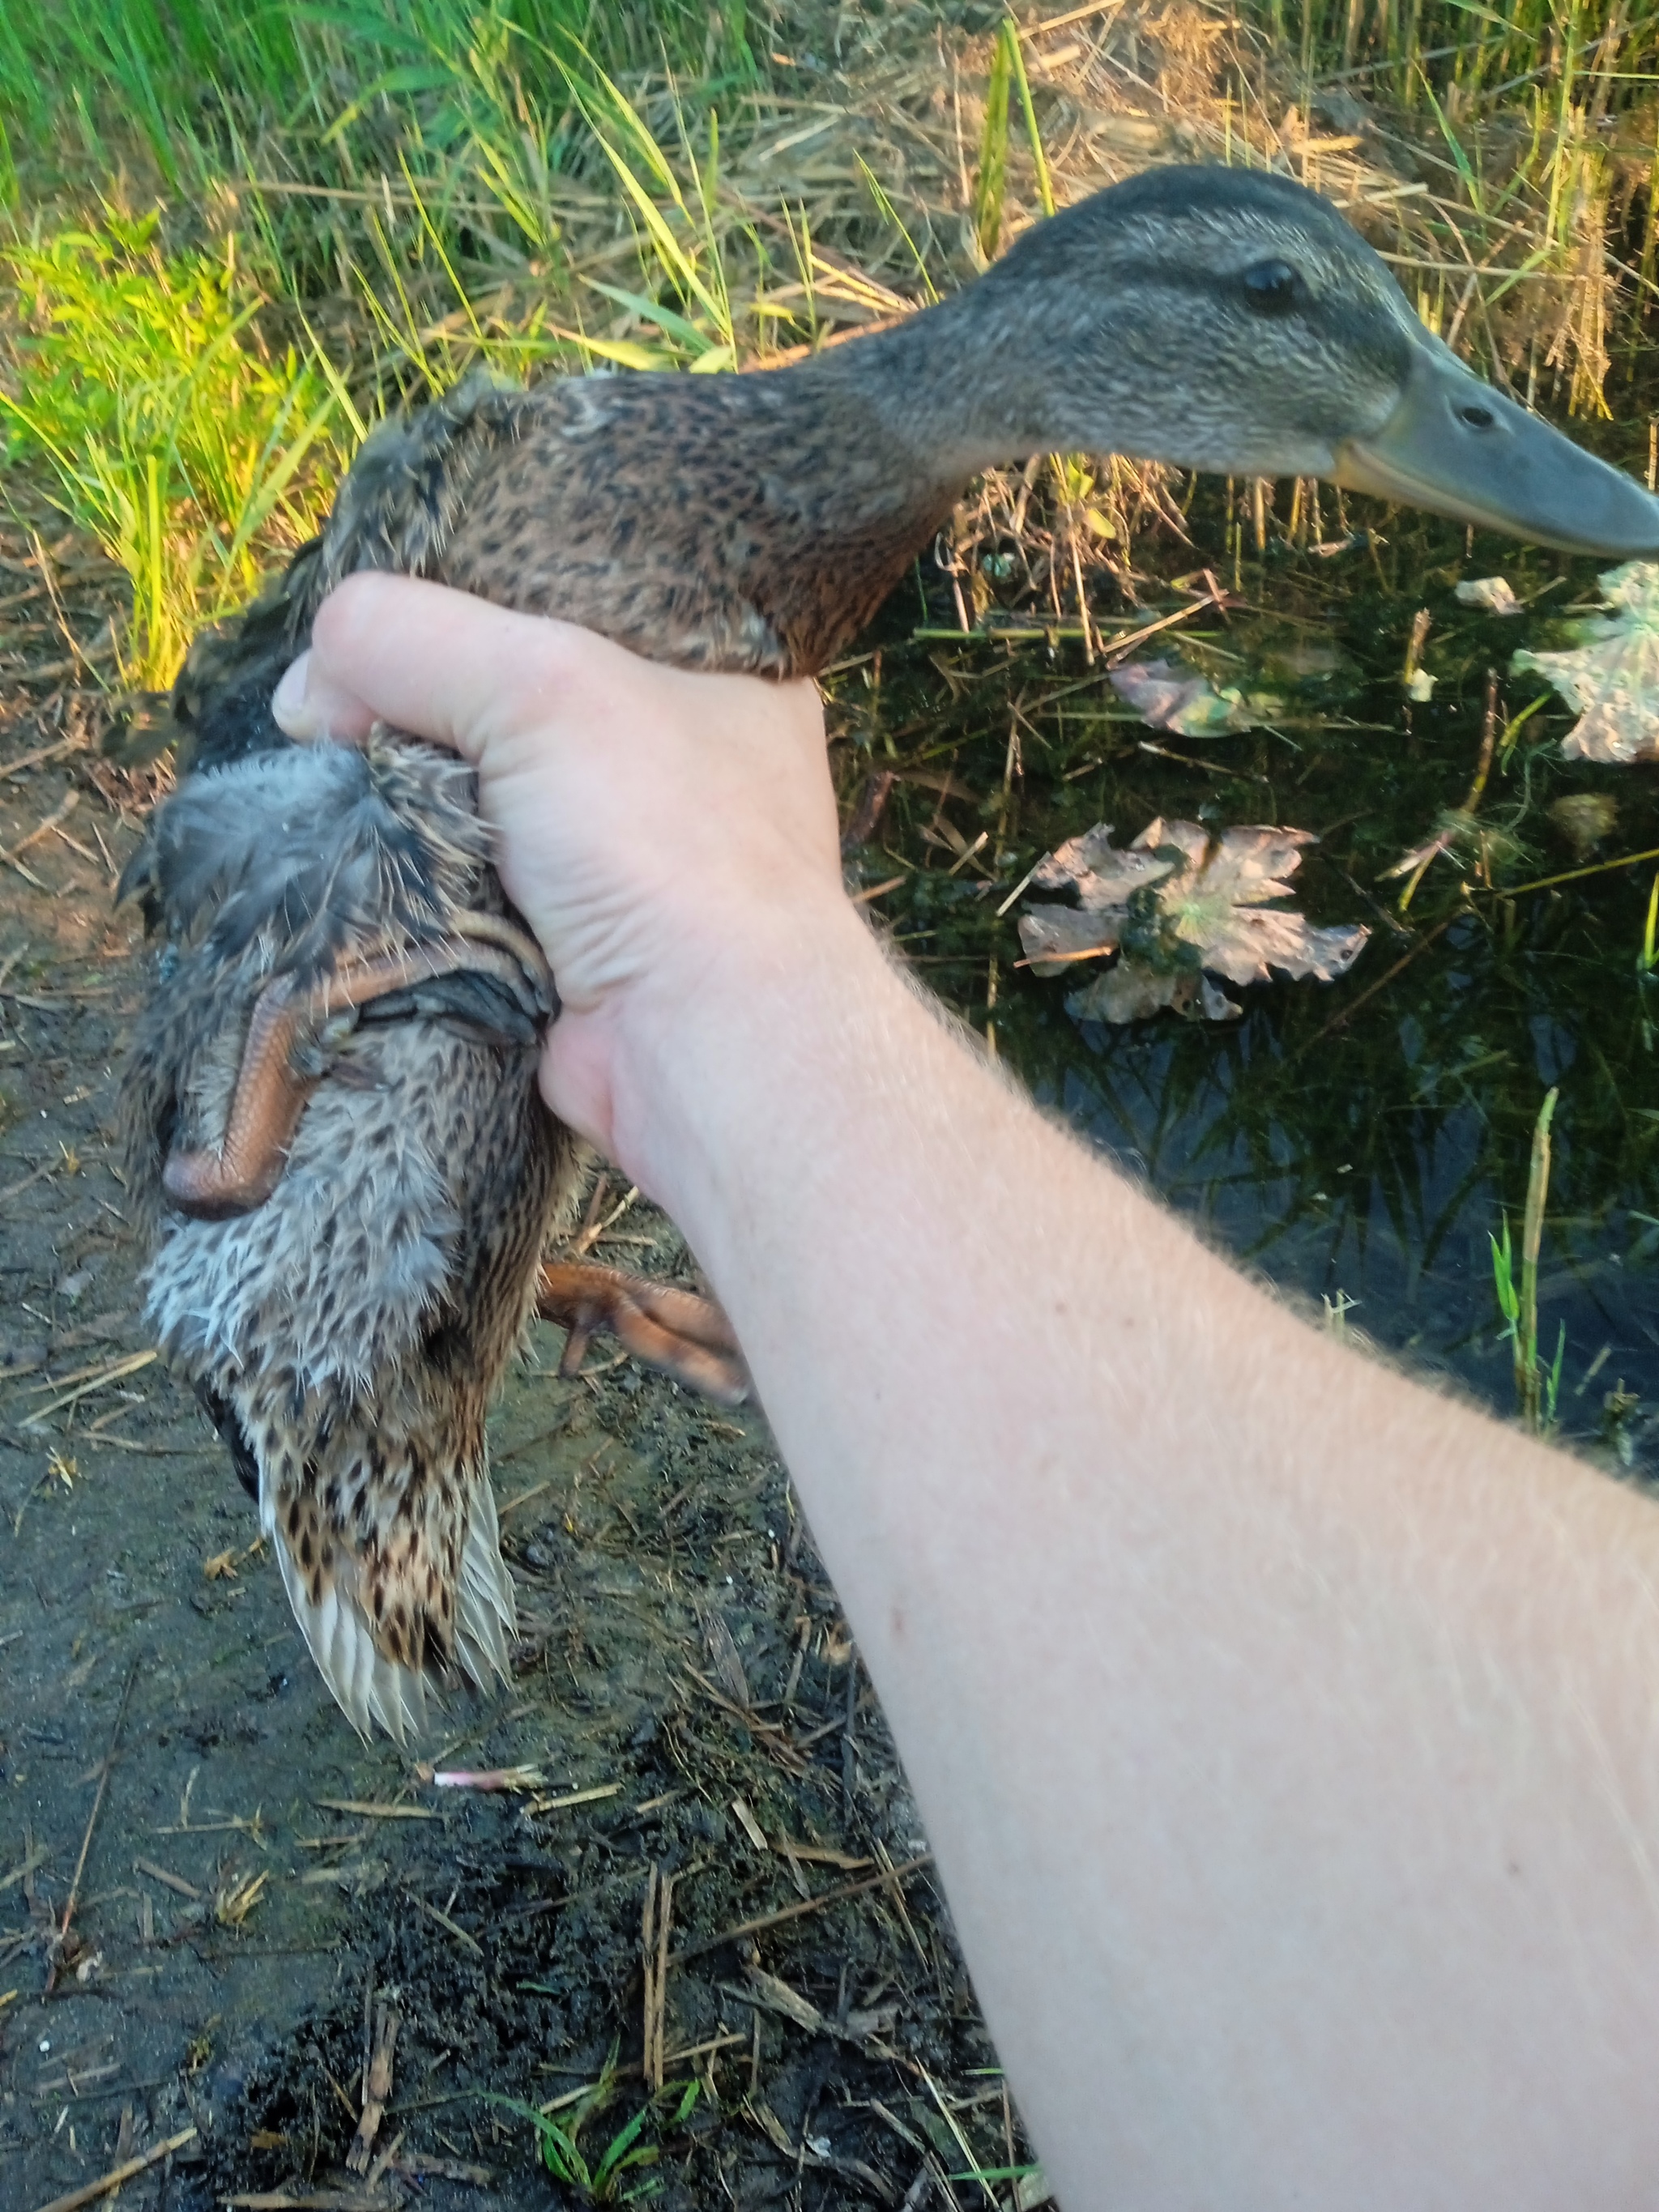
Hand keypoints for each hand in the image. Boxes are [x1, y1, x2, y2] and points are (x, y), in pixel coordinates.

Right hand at [273, 572, 842, 1158]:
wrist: (695, 1043)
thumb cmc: (660, 845)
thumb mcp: (535, 684)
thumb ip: (408, 637)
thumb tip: (310, 689)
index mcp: (724, 672)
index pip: (580, 599)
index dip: (478, 597)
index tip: (392, 618)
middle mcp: (691, 760)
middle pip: (520, 698)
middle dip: (431, 707)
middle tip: (349, 708)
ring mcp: (637, 858)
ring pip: (488, 797)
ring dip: (419, 801)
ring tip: (355, 783)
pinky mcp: (581, 940)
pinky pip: (475, 884)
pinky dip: (427, 879)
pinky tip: (387, 862)